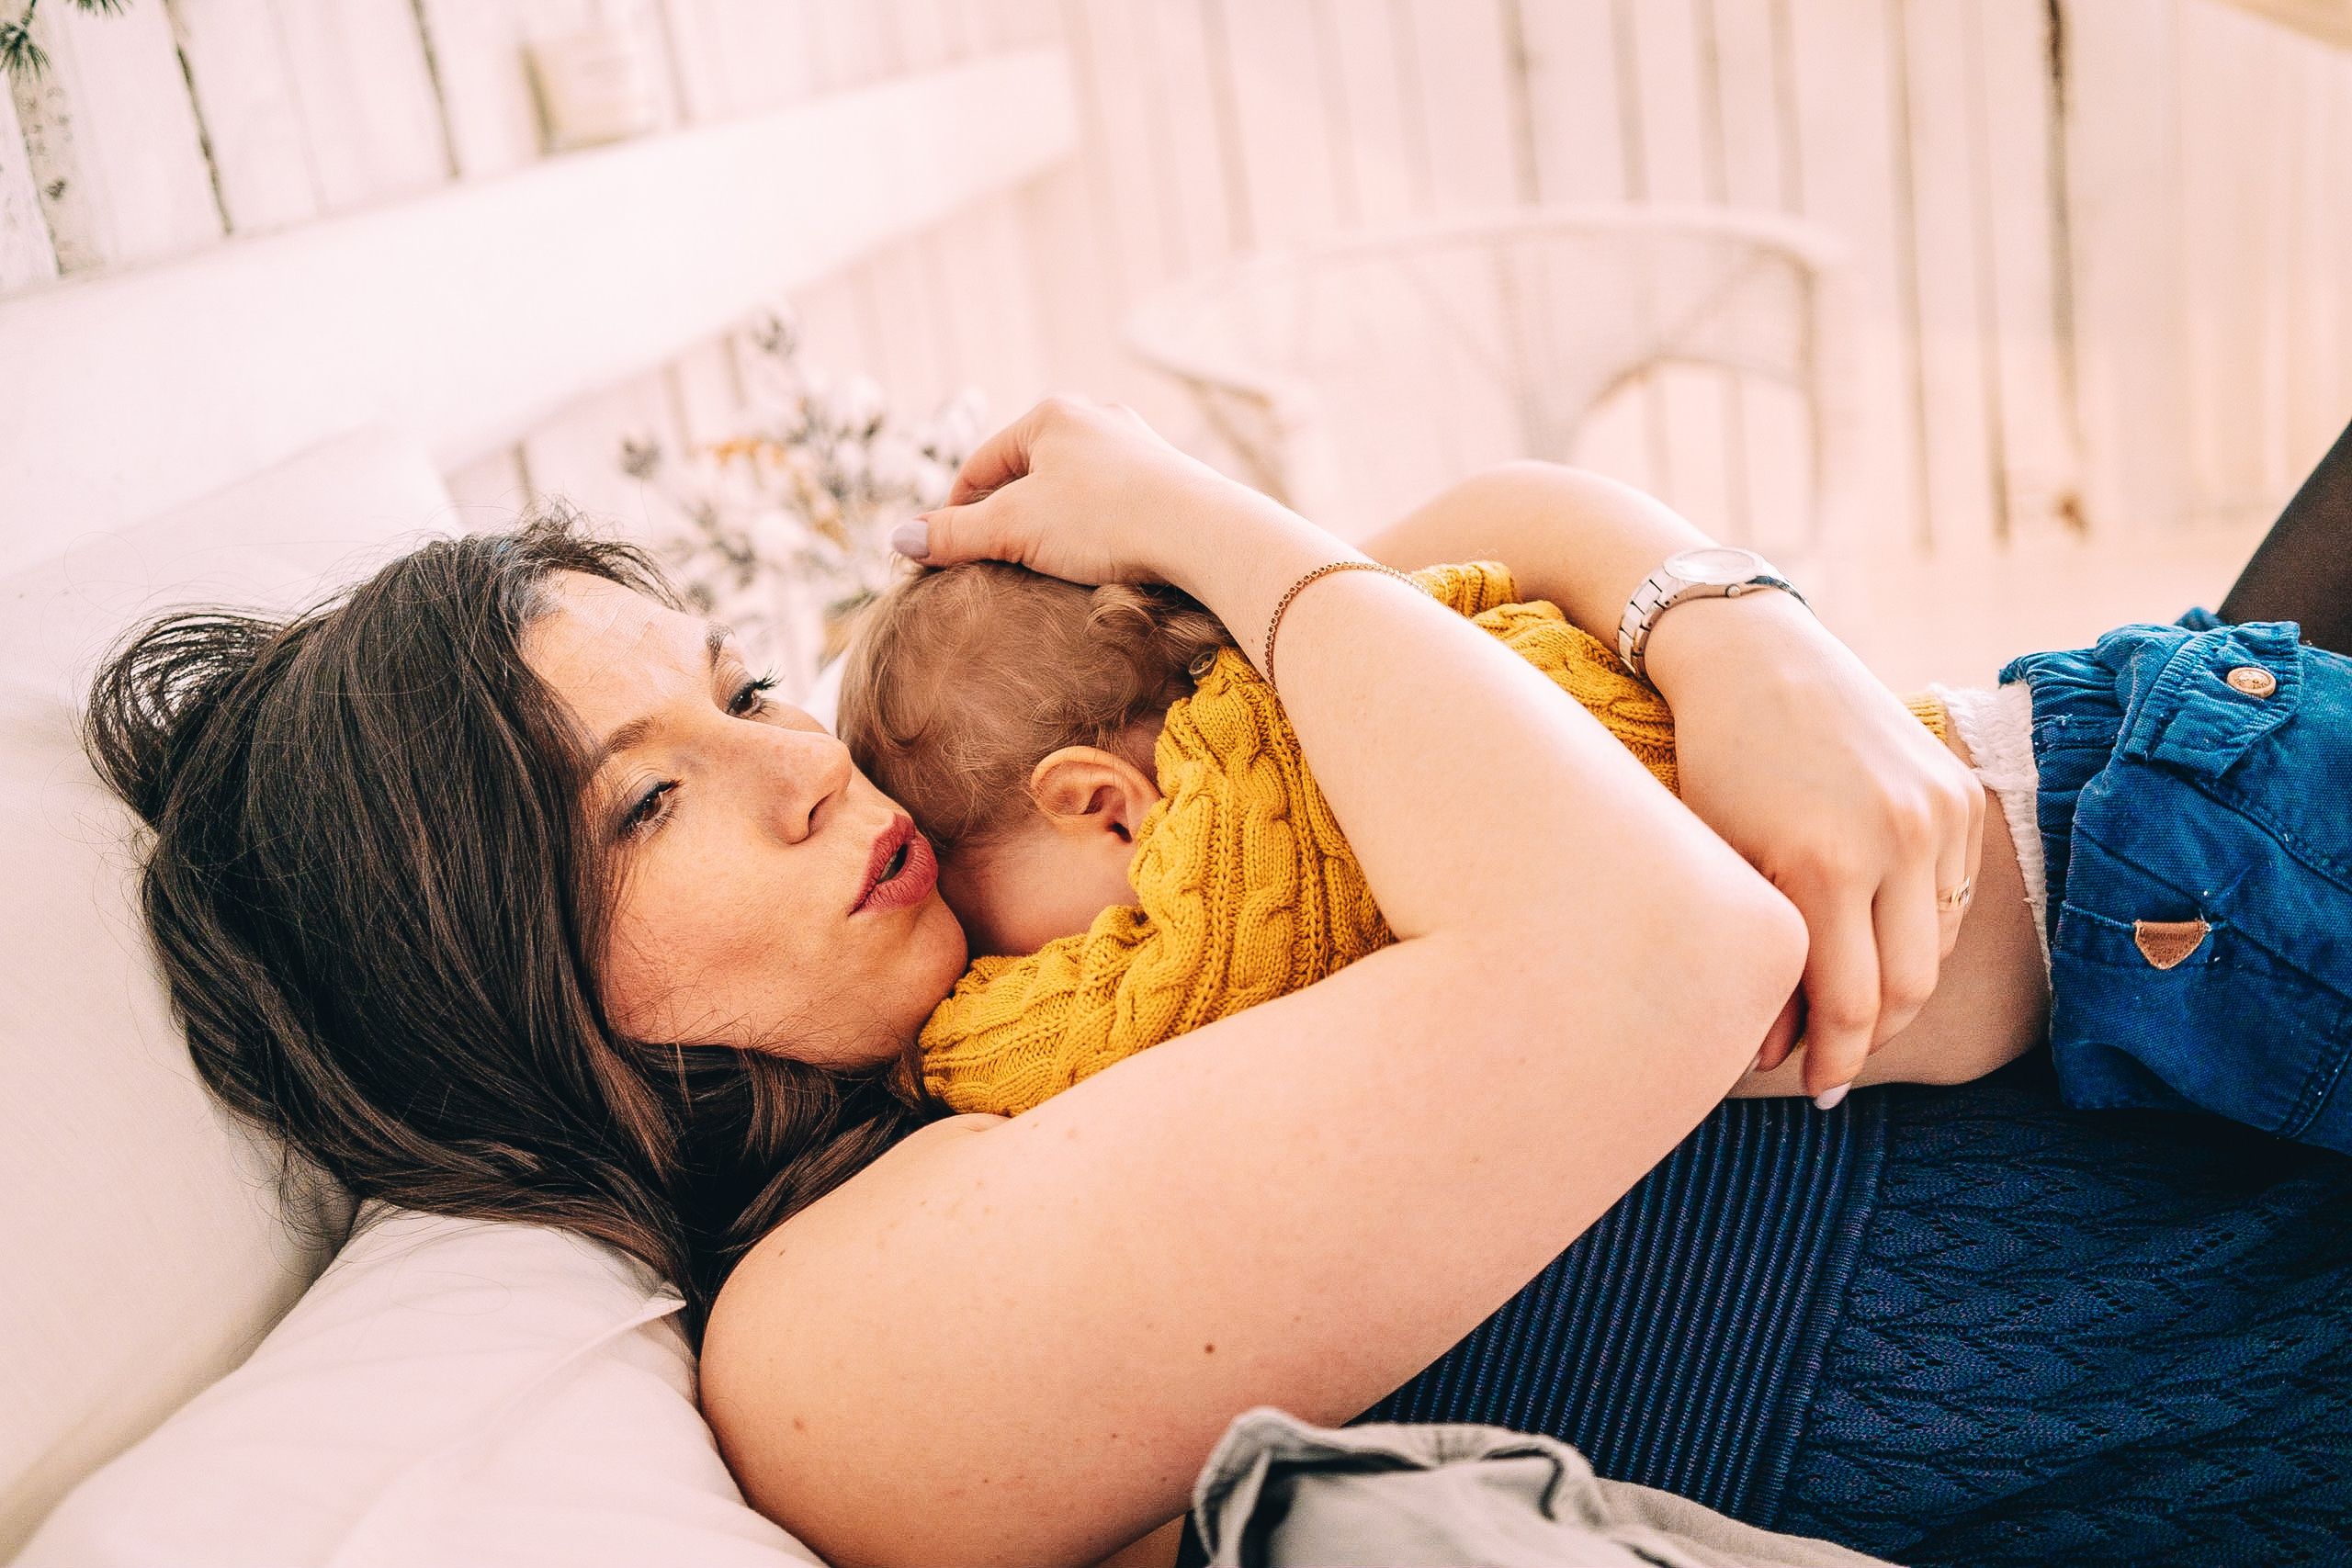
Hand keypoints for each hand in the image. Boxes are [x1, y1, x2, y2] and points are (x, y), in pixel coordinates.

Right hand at [898, 396, 1283, 593]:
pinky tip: (1096, 561)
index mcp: (1051, 414)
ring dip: (1052, 522)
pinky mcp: (1170, 478)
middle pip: (1029, 473)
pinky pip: (1113, 502)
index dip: (956, 510)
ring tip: (1042, 565)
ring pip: (1073, 487)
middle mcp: (1096, 416)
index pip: (982, 463)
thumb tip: (898, 540)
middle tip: (993, 562)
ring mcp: (1138, 445)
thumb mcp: (1014, 529)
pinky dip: (1094, 529)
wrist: (1202, 532)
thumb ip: (954, 534)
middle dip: (1006, 515)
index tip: (947, 552)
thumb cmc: (1105, 520)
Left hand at [1648, 594, 1984, 1098]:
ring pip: (1937, 945)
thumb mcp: (1720, 863)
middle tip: (1833, 1061)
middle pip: (1908, 989)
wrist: (1752, 654)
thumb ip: (1760, 960)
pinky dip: (1918, 927)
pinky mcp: (1958, 793)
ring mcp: (1938, 813)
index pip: (1854, 1005)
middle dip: (1870, 1038)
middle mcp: (1896, 838)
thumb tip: (1779, 1056)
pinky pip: (1953, 893)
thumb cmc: (1713, 764)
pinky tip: (1873, 932)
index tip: (1818, 1091)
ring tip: (1846, 996)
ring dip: (1896, 984)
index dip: (1836, 1062)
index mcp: (1826, 863)